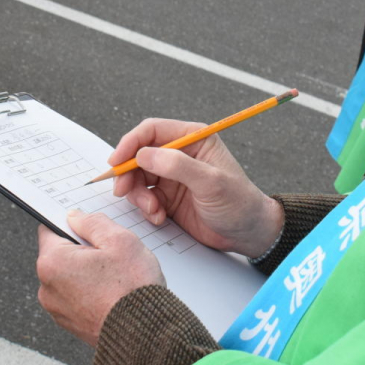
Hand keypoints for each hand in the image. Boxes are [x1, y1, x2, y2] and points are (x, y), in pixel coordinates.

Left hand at [36, 212, 164, 346]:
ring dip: (89, 273)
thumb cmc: (133, 288)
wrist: (145, 335)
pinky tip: (114, 294)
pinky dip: (92, 293)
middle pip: (61, 255)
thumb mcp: (119, 240)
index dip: (71, 225)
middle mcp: (47, 288)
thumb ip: (92, 222)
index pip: (50, 229)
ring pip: (71, 277)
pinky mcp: (71, 325)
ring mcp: (57, 310)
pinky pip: (77, 298)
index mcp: (52, 263)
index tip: (90, 229)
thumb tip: (74, 217)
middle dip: (83, 250)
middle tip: (112, 255)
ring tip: (116, 278)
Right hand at [110, 119, 283, 257]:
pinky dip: (146, 208)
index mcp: (193, 138)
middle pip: (139, 154)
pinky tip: (159, 218)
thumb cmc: (239, 203)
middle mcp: (180, 154)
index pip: (152, 130)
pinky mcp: (168, 197)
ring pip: (138, 177)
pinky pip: (144, 197)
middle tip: (124, 191)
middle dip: (129, 173)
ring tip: (153, 210)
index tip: (116, 162)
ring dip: (138, 195)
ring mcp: (172, 176)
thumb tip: (144, 154)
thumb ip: (178, 166)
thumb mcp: (211, 182)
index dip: (130, 143)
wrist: (247, 234)